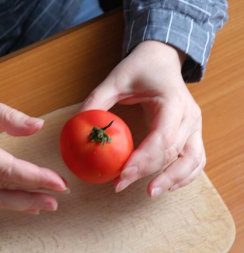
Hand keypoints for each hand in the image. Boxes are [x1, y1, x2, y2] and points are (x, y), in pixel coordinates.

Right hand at [0, 83, 68, 213]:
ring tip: (47, 204)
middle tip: (60, 195)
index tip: (58, 180)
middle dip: (34, 193)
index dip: (35, 177)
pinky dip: (6, 202)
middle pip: (3, 188)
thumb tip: (38, 126)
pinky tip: (23, 203)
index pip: (7, 169)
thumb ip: (9, 117)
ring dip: (22, 203)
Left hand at [81, 41, 205, 196]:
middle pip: (174, 153)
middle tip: (121, 185)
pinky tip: (167, 185)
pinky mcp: (192, 132)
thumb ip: (96, 101)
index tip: (121, 174)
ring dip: (173, 180)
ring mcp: (194, 125)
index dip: (143, 159)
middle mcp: (189, 116)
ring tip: (150, 192)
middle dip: (148, 173)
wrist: (161, 58)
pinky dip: (184, 175)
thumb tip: (78, 127)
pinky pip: (195, 159)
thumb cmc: (140, 67)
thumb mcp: (115, 79)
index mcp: (173, 101)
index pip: (162, 137)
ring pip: (192, 160)